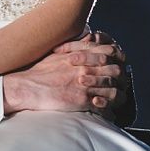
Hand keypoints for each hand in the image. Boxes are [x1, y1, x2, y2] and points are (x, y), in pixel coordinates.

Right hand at [4, 32, 124, 117]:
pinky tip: (107, 112)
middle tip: (120, 83)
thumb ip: (76, 46)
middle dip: (121, 78)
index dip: (117, 58)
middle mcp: (86, 69)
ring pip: (114, 90)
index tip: (118, 64)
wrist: (27, 87)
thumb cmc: (39, 71)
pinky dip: (108, 111)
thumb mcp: (57, 52)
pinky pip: (104, 107)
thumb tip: (90, 38)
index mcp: (80, 56)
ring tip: (116, 100)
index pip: (109, 53)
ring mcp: (85, 85)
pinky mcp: (82, 101)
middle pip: (116, 71)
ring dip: (118, 96)